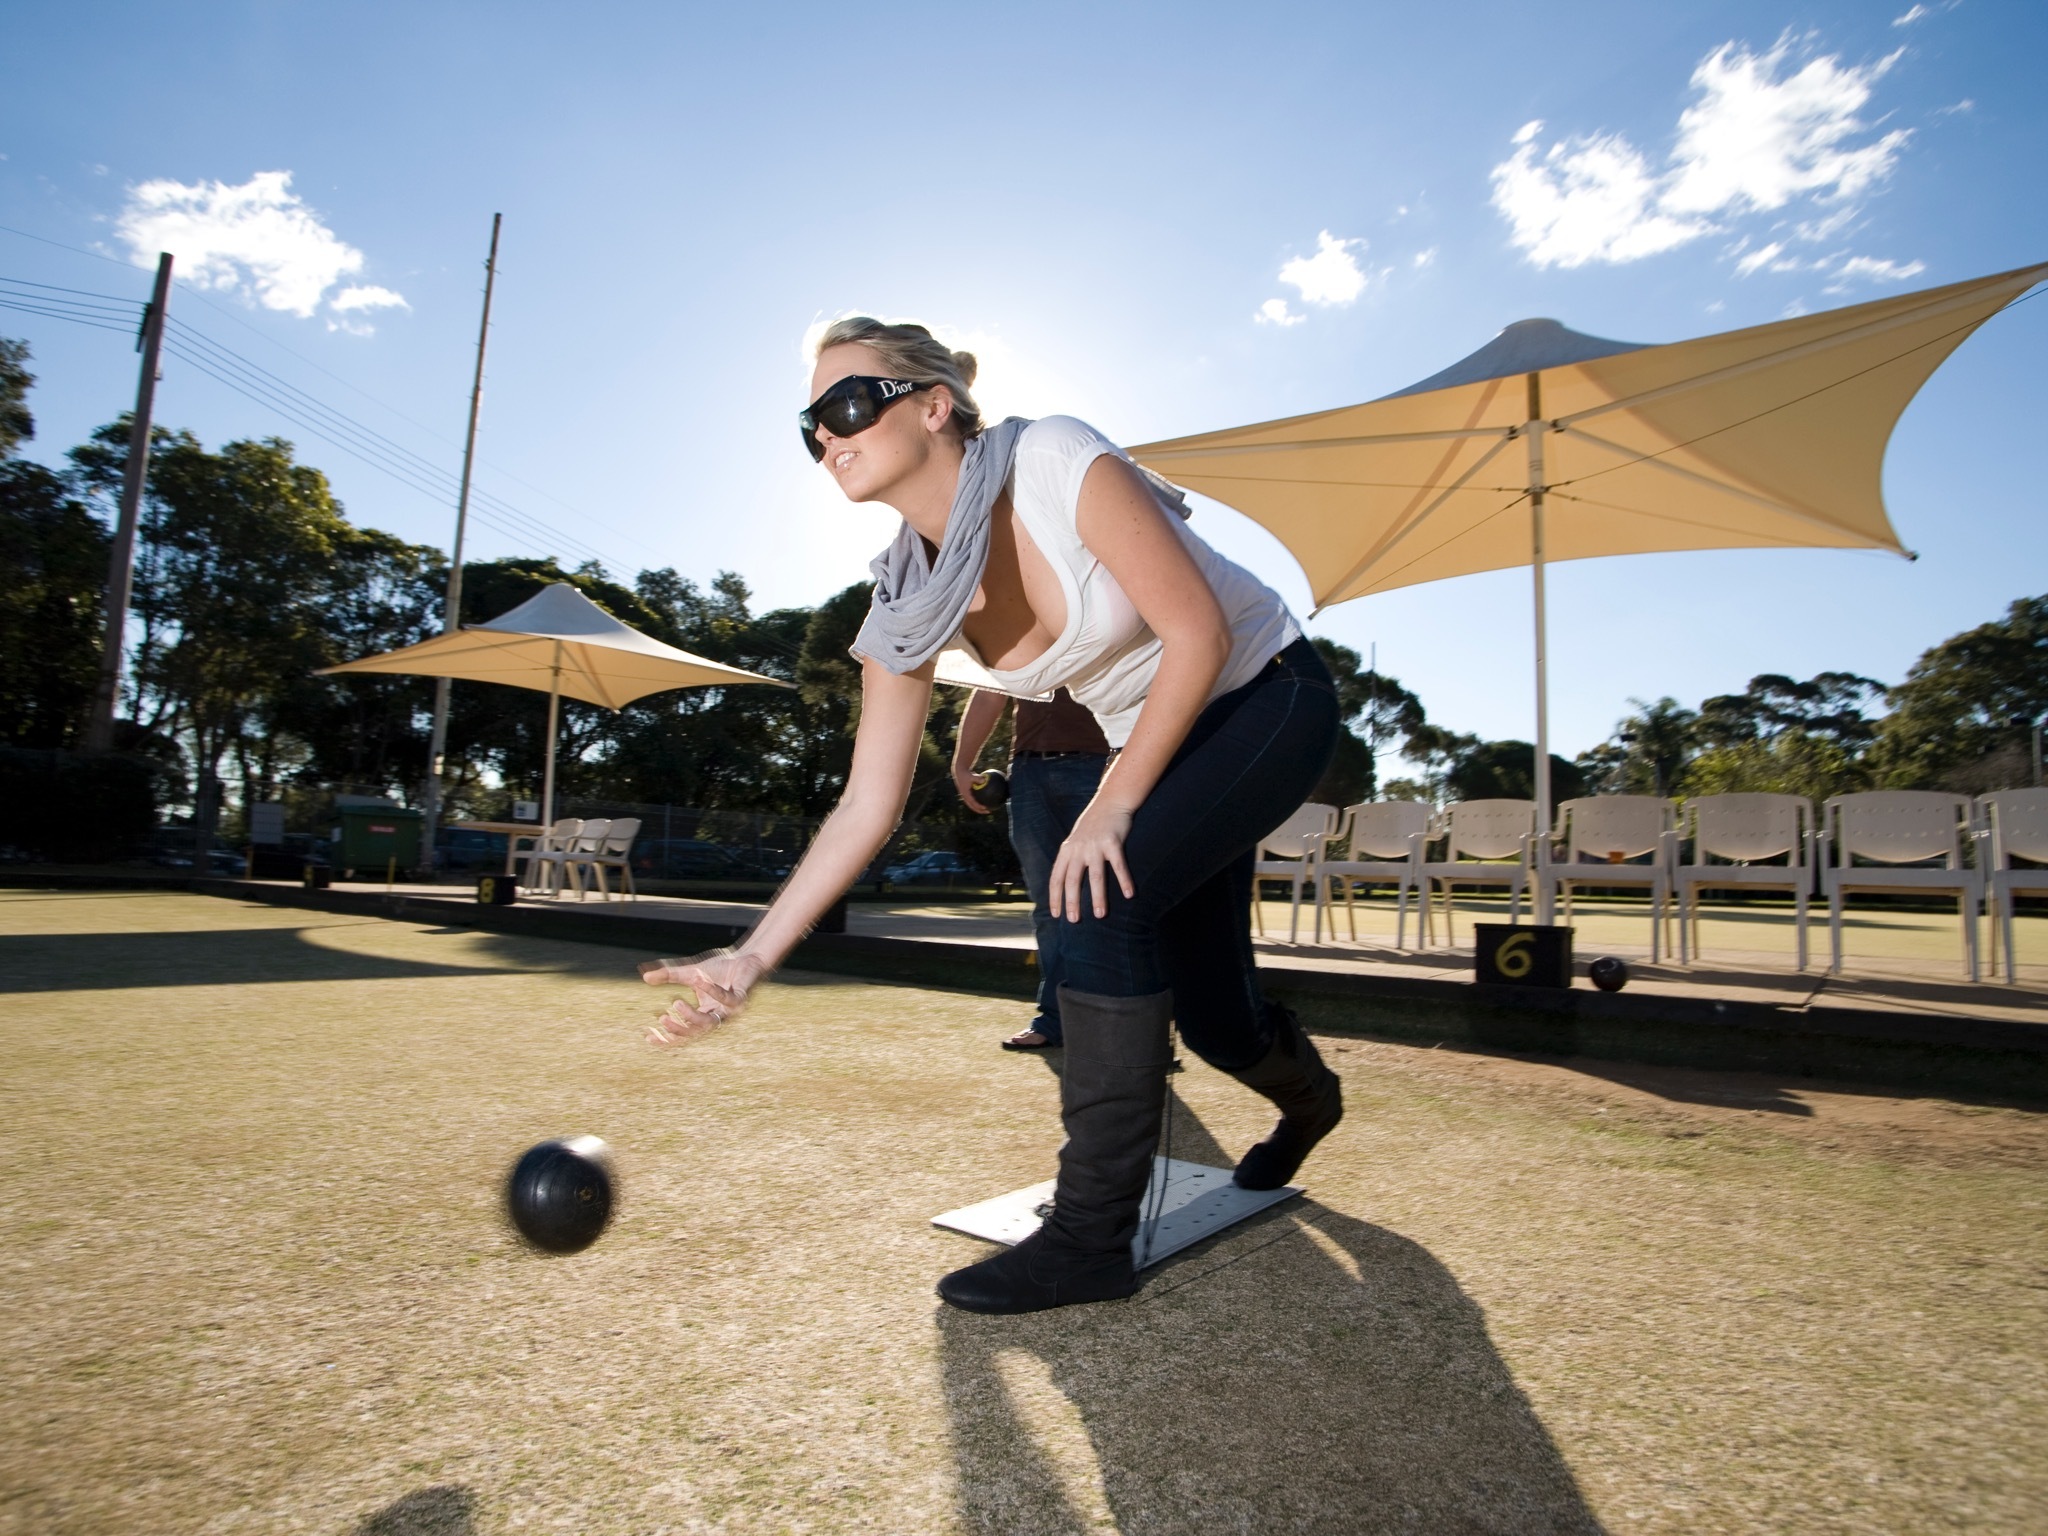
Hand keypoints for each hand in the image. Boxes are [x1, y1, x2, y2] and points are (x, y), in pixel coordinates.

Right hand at [639, 949, 766, 1046]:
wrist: (746, 957)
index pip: (684, 1034)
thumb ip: (669, 975)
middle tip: (662, 1019)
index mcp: (704, 1015)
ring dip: (692, 1015)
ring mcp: (730, 1011)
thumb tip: (644, 976)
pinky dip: (712, 990)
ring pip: (710, 1022)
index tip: (648, 1036)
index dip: (667, 1038)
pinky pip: (726, 999)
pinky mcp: (741, 999)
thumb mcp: (689, 972)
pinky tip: (698, 979)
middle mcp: (717, 1017)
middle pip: (696, 1034)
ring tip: (676, 1002)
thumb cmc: (720, 969)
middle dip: (678, 1030)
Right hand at [952, 761, 989, 814]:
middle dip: (980, 810)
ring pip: (973, 805)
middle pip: (973, 807)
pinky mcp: (968, 795)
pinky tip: (988, 800)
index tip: (985, 807)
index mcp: (965, 794)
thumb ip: (977, 778)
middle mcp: (965, 797)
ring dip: (980, 808)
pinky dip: (980, 802)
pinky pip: (975, 800)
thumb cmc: (966, 774)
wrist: (960, 773)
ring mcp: (966, 796)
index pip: (972, 803)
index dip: (978, 806)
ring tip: (989, 809)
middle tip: (989, 812)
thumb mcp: (971, 775)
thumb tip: (985, 780)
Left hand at [1050, 801, 1134, 920]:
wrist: (1110, 801)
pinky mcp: (1113, 842)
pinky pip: (1118, 865)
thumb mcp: (1075, 840)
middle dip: (1072, 901)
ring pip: (1096, 876)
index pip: (1057, 877)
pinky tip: (1129, 894)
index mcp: (1067, 850)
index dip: (1055, 897)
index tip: (1056, 915)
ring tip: (1100, 915)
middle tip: (1074, 920)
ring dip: (1098, 897)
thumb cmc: (1093, 824)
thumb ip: (1070, 858)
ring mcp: (1096, 845)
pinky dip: (1124, 880)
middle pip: (1073, 879)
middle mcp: (1078, 849)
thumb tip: (1064, 882)